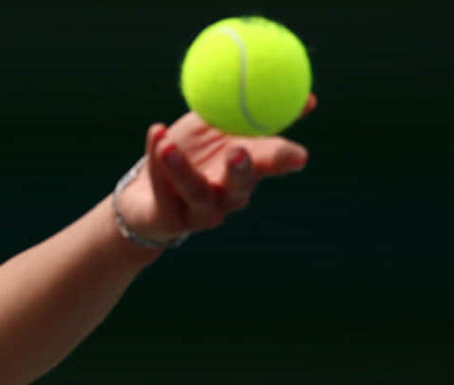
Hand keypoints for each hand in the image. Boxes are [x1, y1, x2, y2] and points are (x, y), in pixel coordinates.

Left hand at [115, 94, 315, 244]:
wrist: (146, 194)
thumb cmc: (191, 154)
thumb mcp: (220, 127)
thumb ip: (251, 112)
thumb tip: (307, 97)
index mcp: (247, 169)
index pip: (270, 163)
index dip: (285, 159)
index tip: (299, 155)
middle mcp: (227, 195)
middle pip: (239, 186)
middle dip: (242, 172)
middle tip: (238, 152)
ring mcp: (199, 210)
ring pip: (196, 193)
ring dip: (183, 170)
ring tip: (170, 145)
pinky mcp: (169, 218)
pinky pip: (162, 187)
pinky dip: (155, 157)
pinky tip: (156, 132)